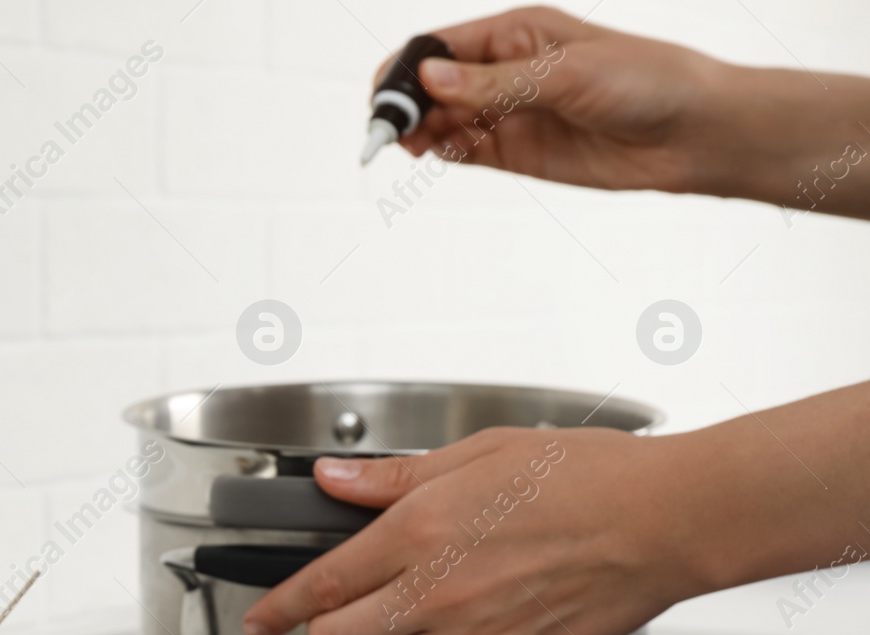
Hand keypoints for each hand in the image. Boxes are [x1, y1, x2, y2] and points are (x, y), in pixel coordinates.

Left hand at [240, 427, 697, 634]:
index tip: (259, 621)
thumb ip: (395, 479)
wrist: (664, 521)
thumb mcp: (478, 454)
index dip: (276, 610)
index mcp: (420, 532)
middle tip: (337, 618)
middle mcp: (437, 593)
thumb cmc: (584, 477)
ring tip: (397, 629)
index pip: (319, 586)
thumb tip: (335, 480)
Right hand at [382, 6, 869, 214]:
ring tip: (408, 145)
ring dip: (418, 130)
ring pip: (442, 119)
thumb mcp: (566, 74)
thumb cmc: (646, 82)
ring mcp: (509, 112)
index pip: (440, 46)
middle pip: (432, 84)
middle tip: (388, 131)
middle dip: (404, 103)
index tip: (387, 99)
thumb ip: (495, 83)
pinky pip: (463, 149)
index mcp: (516, 35)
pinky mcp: (517, 151)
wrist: (694, 132)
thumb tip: (431, 77)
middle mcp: (506, 71)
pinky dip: (441, 151)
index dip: (406, 69)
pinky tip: (431, 153)